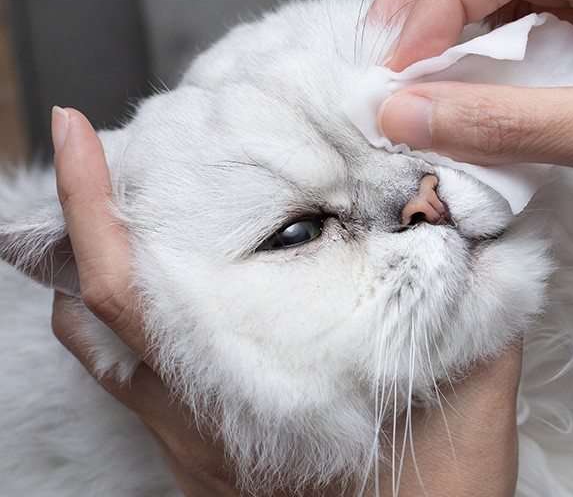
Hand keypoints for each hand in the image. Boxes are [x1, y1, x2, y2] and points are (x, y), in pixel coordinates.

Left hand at [49, 107, 521, 494]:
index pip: (133, 288)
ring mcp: (194, 442)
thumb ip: (474, 303)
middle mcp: (203, 417)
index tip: (78, 134)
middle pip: (95, 311)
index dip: (93, 207)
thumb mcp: (472, 394)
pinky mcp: (203, 459)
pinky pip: (132, 381)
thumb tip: (471, 219)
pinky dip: (127, 324)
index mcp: (255, 388)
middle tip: (102, 155)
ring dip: (99, 274)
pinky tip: (174, 293)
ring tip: (124, 211)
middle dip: (84, 222)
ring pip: (104, 349)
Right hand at [371, 0, 572, 371]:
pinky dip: (487, 102)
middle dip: (439, 14)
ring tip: (404, 89)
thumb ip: (514, 123)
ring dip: (457, 60)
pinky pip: (529, 84)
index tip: (400, 52)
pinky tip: (455, 118)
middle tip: (380, 54)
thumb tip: (409, 113)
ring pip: (513, 33)